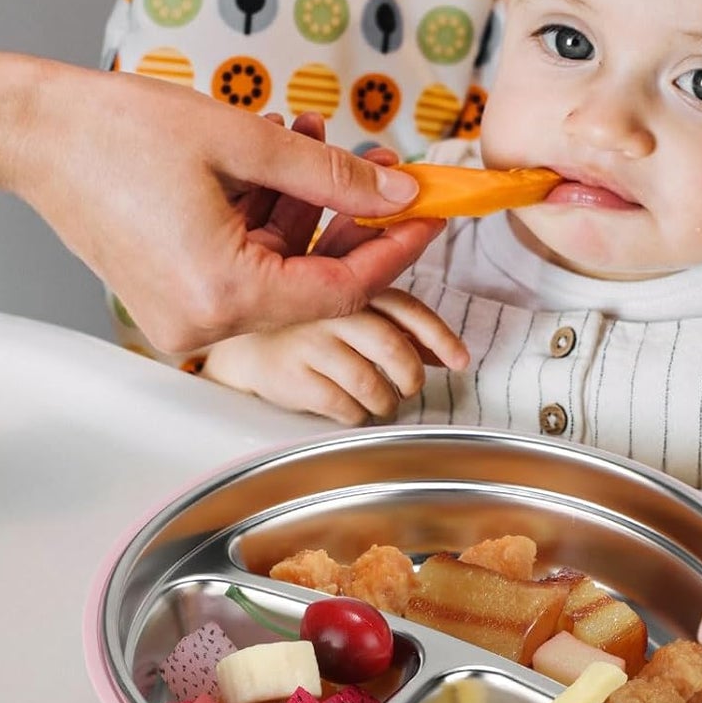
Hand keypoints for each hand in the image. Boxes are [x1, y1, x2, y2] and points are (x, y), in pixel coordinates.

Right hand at [0, 56, 440, 353]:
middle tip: (381, 167)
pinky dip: (264, 218)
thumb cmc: (115, 131)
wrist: (29, 131)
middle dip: (349, 219)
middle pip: (311, 282)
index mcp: (223, 294)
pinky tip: (273, 162)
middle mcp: (204, 322)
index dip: (394, 249)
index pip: (343, 289)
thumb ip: (331, 175)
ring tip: (311, 137)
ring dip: (303, 208)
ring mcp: (183, 316)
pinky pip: (241, 265)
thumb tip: (398, 192)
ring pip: (277, 269)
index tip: (430, 212)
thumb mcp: (242, 140)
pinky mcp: (170, 298)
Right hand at [204, 289, 470, 423]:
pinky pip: (344, 407)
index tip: (459, 361)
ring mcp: (311, 343)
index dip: (439, 337)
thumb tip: (445, 355)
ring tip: (382, 403)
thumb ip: (396, 326)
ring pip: (372, 384)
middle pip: (393, 349)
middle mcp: (331, 310)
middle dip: (411, 378)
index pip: (406, 309)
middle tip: (409, 388)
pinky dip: (358, 415)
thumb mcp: (351, 311)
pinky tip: (352, 410)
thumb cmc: (307, 327)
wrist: (242, 345)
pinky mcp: (294, 376)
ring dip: (387, 402)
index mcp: (351, 287)